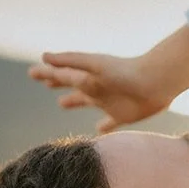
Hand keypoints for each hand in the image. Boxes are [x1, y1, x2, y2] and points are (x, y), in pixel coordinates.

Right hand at [29, 24, 188, 132]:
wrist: (156, 82)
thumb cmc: (125, 72)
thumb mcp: (94, 65)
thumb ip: (70, 63)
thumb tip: (43, 57)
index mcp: (87, 75)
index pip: (62, 73)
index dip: (47, 73)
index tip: (32, 72)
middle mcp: (95, 87)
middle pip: (72, 85)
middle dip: (58, 82)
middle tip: (45, 83)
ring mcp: (108, 101)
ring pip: (86, 101)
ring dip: (73, 101)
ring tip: (62, 103)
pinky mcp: (122, 115)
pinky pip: (109, 123)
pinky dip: (103, 127)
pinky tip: (98, 130)